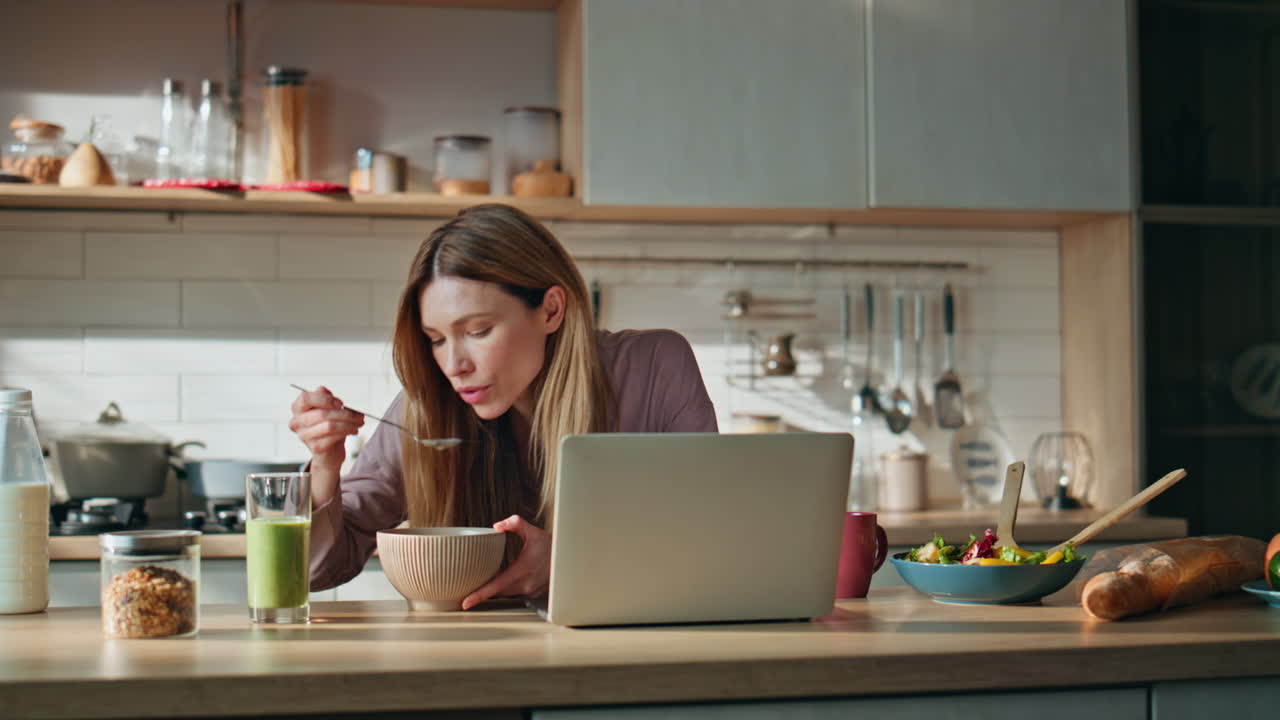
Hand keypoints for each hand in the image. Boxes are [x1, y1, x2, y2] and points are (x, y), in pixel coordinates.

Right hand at [288, 386, 363, 502]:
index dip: (325, 399)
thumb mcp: (328, 408)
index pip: (306, 398)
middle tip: (359, 415)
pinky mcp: (315, 447)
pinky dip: (347, 432)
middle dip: (344, 413)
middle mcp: (296, 422)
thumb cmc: (328, 425)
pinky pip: (334, 437)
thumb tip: (322, 390)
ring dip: (349, 423)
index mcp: (297, 408)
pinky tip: (354, 430)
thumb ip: (324, 398)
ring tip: (359, 423)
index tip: (341, 403)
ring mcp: (304, 436)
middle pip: (322, 414)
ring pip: (330, 426)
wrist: (330, 450)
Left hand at [461, 515, 550, 609]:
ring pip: (504, 593)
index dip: (479, 595)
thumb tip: (497, 526)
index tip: (466, 603)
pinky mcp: (531, 594)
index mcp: (522, 571)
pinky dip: (506, 588)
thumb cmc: (552, 547)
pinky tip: (502, 580)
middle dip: (483, 590)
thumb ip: (515, 523)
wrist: (570, 560)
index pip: (496, 586)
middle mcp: (525, 585)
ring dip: (495, 588)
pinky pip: (513, 593)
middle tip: (468, 588)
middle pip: (496, 591)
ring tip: (483, 582)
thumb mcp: (534, 532)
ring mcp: (529, 592)